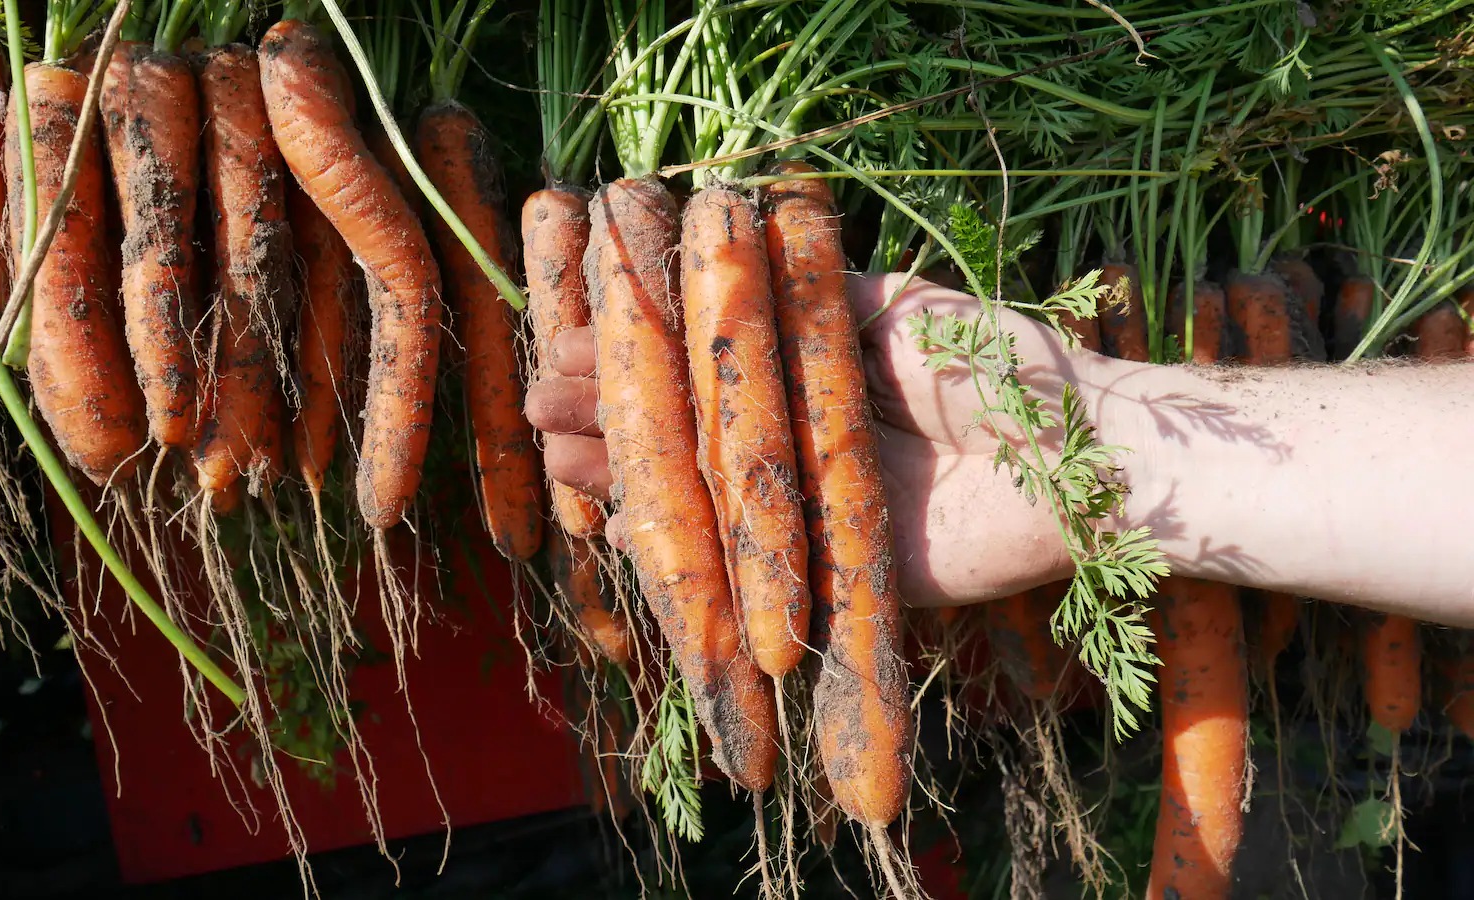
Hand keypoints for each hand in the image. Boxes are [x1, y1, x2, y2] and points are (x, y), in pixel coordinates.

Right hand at [524, 273, 1085, 606]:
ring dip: (625, 469)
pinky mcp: (827, 574)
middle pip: (689, 427)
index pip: (708, 360)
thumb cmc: (998, 367)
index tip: (576, 331)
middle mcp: (803, 440)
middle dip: (615, 409)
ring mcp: (810, 509)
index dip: (643, 348)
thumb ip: (805, 300)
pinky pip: (740, 564)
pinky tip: (613, 516)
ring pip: (698, 493)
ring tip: (555, 445)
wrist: (1082, 460)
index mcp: (816, 373)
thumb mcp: (891, 307)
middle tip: (543, 397)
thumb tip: (714, 267)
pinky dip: (677, 546)